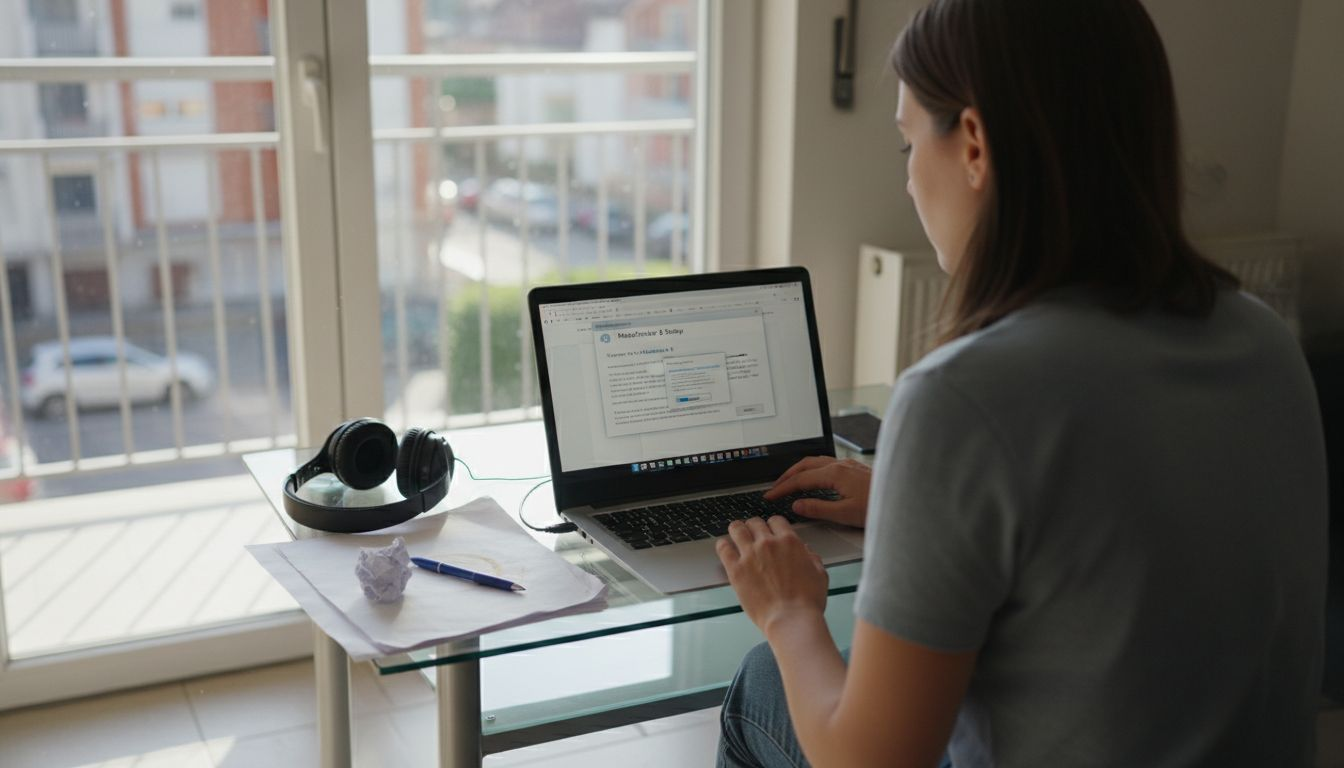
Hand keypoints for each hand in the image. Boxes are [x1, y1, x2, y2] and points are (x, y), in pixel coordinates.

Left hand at [717, 516, 828, 634]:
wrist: (791, 619)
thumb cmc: (807, 601)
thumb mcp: (819, 574)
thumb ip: (811, 557)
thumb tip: (806, 551)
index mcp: (789, 541)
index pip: (776, 521)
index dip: (772, 525)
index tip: (770, 531)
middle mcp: (768, 543)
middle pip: (755, 523)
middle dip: (754, 527)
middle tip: (753, 535)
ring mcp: (750, 555)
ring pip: (737, 529)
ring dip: (737, 530)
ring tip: (736, 535)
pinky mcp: (735, 569)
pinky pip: (723, 548)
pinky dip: (723, 545)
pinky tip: (724, 548)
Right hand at [764, 456, 871, 528]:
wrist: (906, 499)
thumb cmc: (880, 507)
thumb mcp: (846, 514)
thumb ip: (818, 509)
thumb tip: (797, 505)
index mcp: (835, 474)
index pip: (800, 479)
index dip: (782, 488)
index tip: (770, 496)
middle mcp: (841, 465)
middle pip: (804, 465)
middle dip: (786, 476)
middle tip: (774, 487)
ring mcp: (848, 465)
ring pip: (815, 462)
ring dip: (799, 471)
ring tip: (789, 482)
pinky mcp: (855, 469)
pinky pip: (826, 463)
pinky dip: (812, 470)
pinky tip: (815, 479)